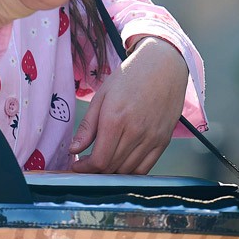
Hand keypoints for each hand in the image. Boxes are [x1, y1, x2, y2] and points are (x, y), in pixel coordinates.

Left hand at [69, 36, 188, 174]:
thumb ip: (87, 126)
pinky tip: (121, 162)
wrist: (164, 66)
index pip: (99, 160)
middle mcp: (135, 132)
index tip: (77, 166)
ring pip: (128, 170)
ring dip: (112, 171)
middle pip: (112, 167)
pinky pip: (145, 169)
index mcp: (115, 119)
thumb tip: (74, 149)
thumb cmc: (130, 77)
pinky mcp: (163, 141)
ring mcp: (152, 138)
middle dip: (95, 170)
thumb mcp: (102, 96)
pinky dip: (131, 172)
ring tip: (103, 160)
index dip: (85, 168)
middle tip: (87, 163)